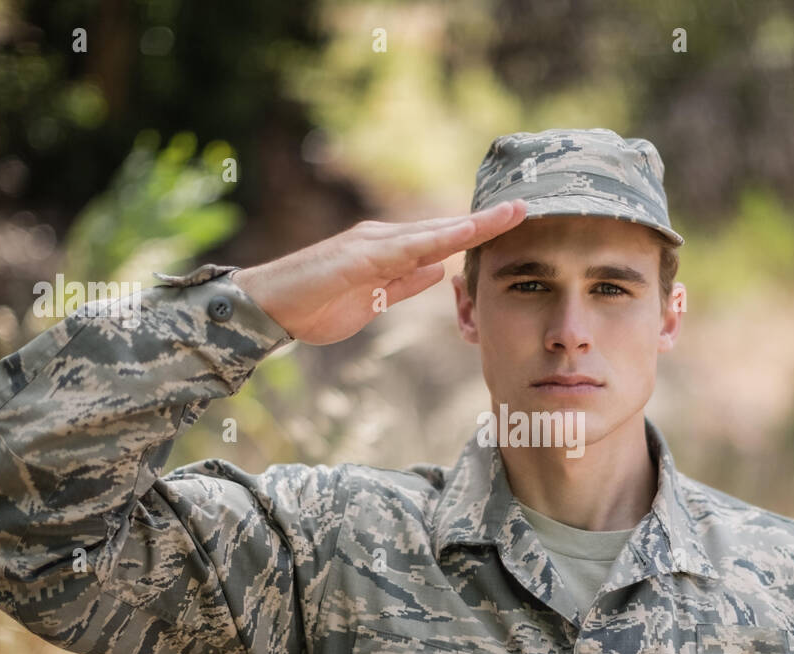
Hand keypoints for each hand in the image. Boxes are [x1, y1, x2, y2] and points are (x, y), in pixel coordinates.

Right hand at [232, 200, 527, 344]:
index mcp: (389, 252)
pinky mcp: (356, 258)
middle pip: (444, 228)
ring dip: (470, 224)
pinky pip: (403, 250)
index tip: (514, 222)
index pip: (443, 240)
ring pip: (430, 233)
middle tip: (526, 207)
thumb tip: (440, 269)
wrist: (267, 307)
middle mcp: (383, 239)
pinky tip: (460, 237)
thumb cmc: (316, 305)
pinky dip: (433, 242)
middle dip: (486, 220)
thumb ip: (406, 284)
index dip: (479, 230)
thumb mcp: (374, 301)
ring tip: (507, 215)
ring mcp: (370, 245)